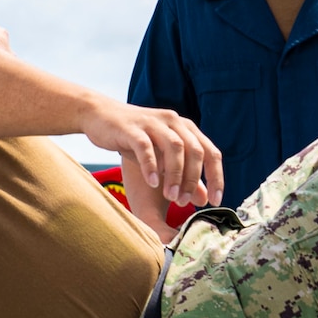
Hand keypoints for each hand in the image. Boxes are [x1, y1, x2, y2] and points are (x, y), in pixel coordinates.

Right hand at [82, 100, 222, 207]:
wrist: (100, 115)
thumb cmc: (135, 139)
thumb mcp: (162, 158)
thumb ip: (184, 176)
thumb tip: (204, 199)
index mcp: (186, 128)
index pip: (211, 152)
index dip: (216, 178)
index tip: (216, 202)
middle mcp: (174, 122)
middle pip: (195, 151)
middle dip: (193, 180)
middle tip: (183, 202)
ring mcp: (154, 123)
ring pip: (175, 147)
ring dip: (176, 175)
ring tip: (171, 197)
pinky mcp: (132, 128)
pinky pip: (146, 147)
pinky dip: (152, 165)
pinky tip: (152, 183)